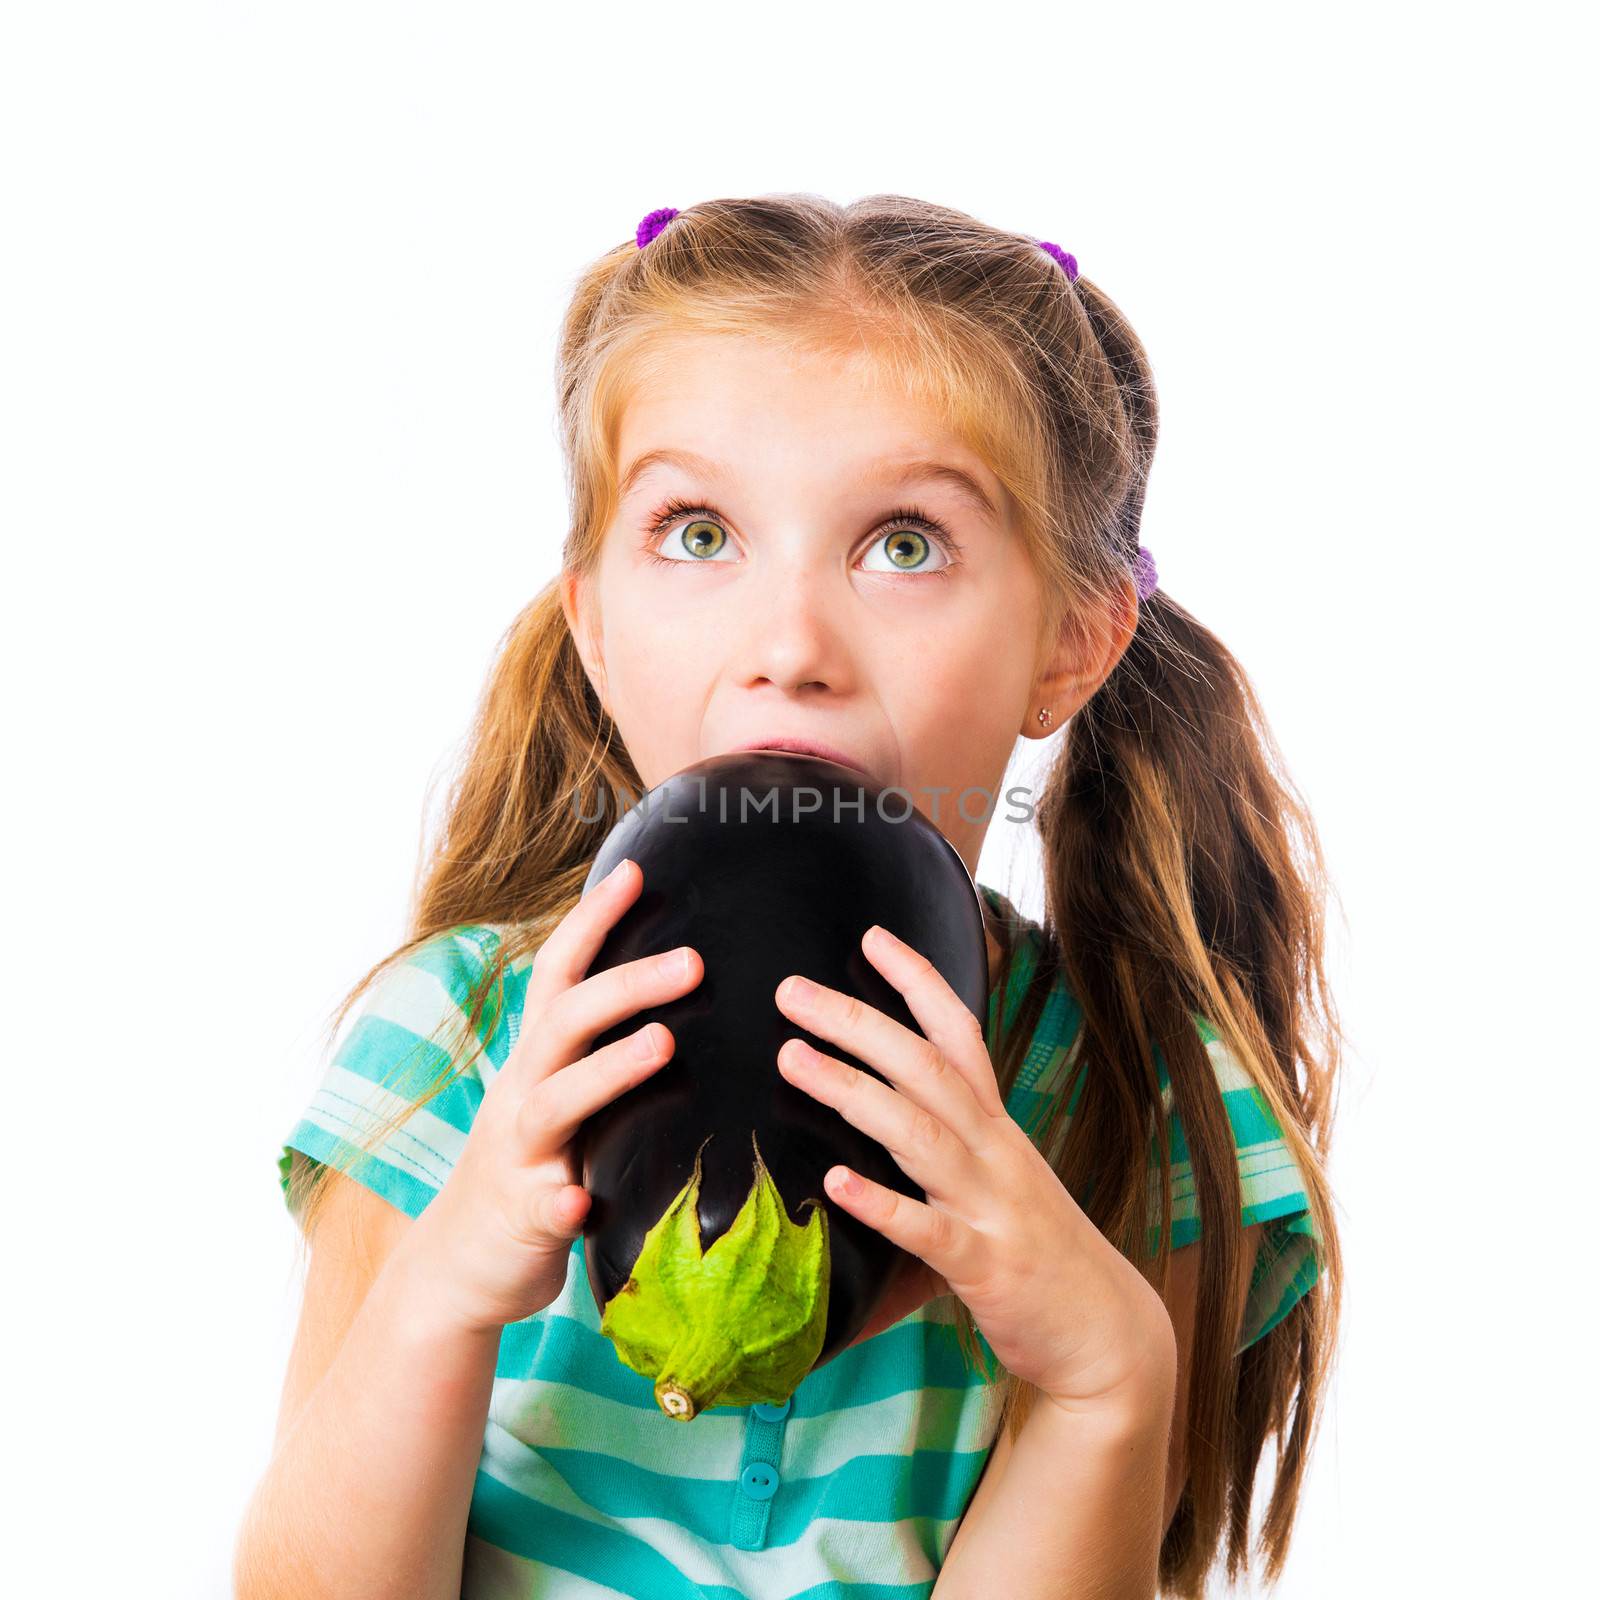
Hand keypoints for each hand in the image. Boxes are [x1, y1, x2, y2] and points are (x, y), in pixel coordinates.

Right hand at [403, 858, 704, 1334]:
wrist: (458, 1271)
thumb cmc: (531, 1173)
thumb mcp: (561, 1102)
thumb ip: (602, 1057)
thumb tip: (681, 1003)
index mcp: (537, 1062)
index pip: (561, 974)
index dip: (592, 921)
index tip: (635, 869)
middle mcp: (522, 1096)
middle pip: (565, 1023)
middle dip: (626, 984)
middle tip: (694, 959)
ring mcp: (518, 1158)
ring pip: (554, 1104)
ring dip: (607, 1071)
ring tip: (663, 1045)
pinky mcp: (519, 1221)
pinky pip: (540, 1210)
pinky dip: (559, 1202)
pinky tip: (579, 1202)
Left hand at [773, 924, 1175, 1413]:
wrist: (1108, 1337)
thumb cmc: (1041, 1254)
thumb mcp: (999, 1182)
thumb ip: (945, 1149)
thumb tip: (877, 1119)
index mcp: (996, 1128)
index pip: (958, 1034)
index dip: (918, 981)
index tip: (870, 936)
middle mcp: (996, 1152)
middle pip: (925, 1068)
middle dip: (857, 1022)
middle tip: (790, 991)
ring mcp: (992, 1207)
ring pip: (919, 1133)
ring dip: (853, 1091)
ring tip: (792, 1060)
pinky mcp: (986, 1268)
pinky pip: (928, 1231)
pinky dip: (882, 1203)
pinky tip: (835, 1183)